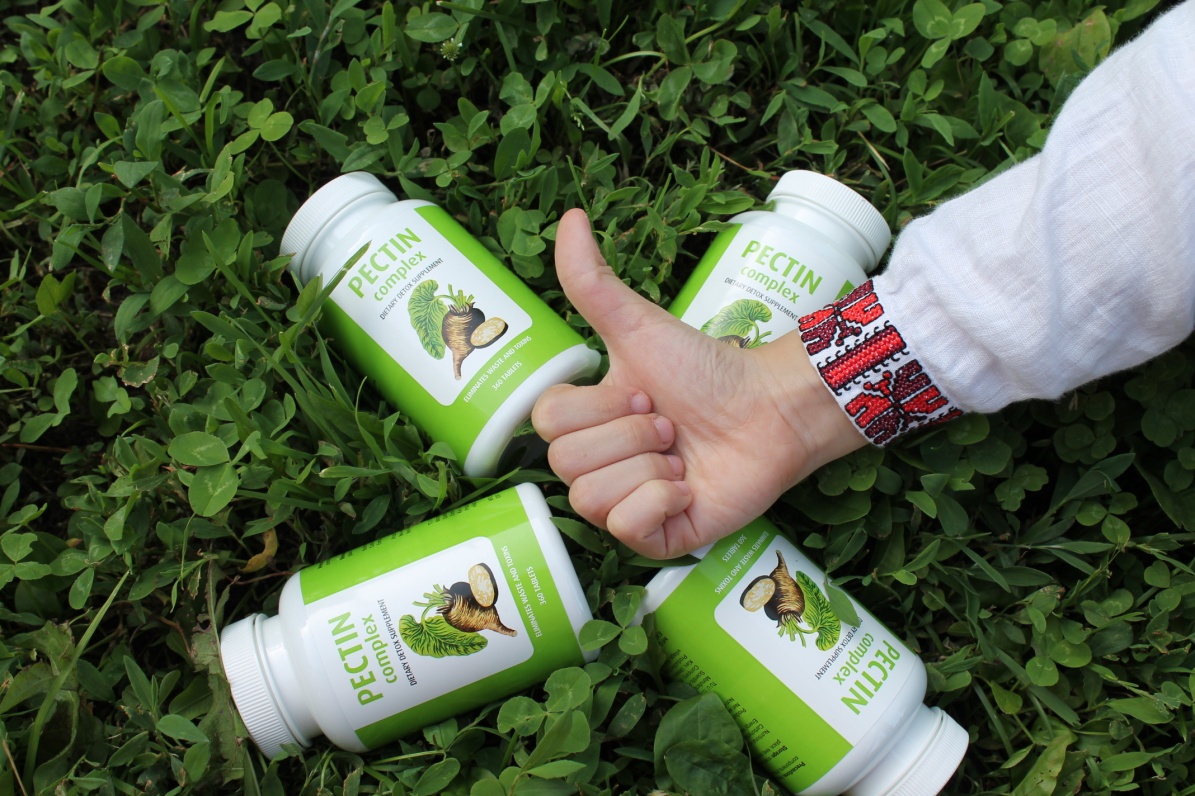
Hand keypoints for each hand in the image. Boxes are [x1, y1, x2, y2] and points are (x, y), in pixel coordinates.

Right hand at [532, 209, 866, 557]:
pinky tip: (688, 487)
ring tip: (683, 454)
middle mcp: (601, 466)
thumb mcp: (639, 326)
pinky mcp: (658, 540)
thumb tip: (568, 218)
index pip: (547, 425)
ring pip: (592, 500)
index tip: (646, 394)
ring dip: (647, 468)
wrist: (770, 409)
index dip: (598, 409)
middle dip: (629, 436)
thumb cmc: (709, 368)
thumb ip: (592, 281)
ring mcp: (627, 506)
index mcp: (589, 422)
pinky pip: (625, 531)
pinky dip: (659, 503)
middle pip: (565, 465)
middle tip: (671, 424)